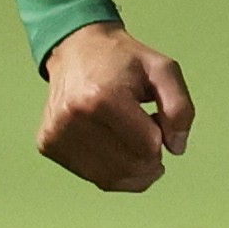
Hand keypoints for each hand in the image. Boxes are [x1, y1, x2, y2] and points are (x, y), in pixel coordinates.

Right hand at [35, 21, 196, 191]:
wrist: (77, 48)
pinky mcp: (48, 144)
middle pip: (131, 167)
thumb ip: (181, 108)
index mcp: (102, 97)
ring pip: (112, 179)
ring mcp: (56, 134)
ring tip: (127, 135)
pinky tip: (111, 143)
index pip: (149, 147)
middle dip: (149, 155)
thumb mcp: (163, 70)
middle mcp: (72, 118)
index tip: (153, 116)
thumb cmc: (124, 61)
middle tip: (144, 128)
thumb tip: (176, 149)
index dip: (161, 136)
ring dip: (132, 166)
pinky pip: (94, 178)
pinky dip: (112, 169)